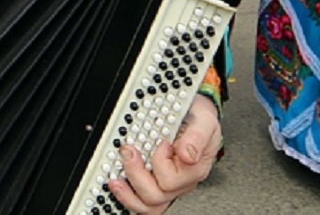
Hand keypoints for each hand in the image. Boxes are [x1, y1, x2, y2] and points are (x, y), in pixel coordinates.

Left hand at [108, 95, 220, 214]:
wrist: (195, 114)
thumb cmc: (199, 118)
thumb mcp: (204, 120)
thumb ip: (197, 136)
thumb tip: (188, 155)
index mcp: (194, 168)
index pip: (172, 179)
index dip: (159, 161)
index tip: (160, 140)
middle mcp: (181, 181)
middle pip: (157, 195)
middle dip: (136, 174)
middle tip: (128, 151)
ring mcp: (168, 185)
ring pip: (149, 205)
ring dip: (128, 193)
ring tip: (115, 179)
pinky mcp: (156, 182)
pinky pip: (142, 201)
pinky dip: (127, 195)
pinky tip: (117, 182)